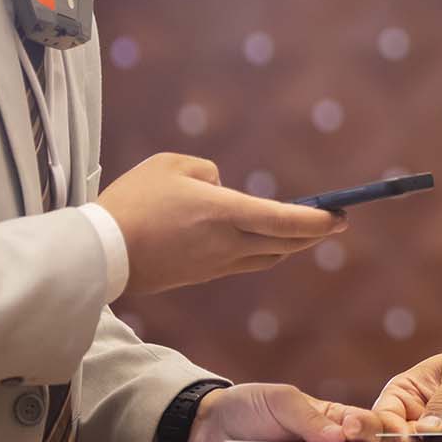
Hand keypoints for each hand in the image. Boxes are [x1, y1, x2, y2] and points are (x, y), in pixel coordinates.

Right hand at [97, 153, 345, 295]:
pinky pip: (244, 263)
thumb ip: (206, 171)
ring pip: (268, 257)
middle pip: (286, 244)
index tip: (341, 216)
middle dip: (315, 234)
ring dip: (291, 245)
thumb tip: (221, 188)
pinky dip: (263, 251)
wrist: (100, 253)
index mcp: (226, 214)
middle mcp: (229, 243)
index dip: (319, 220)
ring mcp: (216, 265)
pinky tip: (264, 241)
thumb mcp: (171, 165)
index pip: (286, 220)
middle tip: (336, 222)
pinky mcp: (201, 276)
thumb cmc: (133, 202)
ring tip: (306, 231)